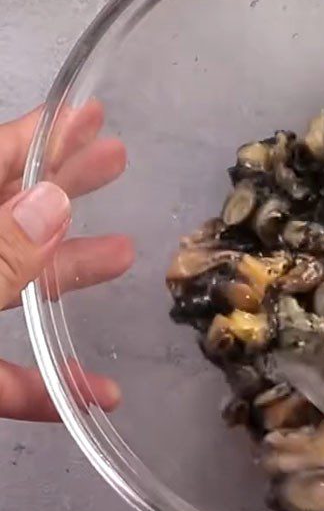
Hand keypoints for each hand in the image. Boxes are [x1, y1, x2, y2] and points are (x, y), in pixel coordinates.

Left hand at [0, 101, 132, 420]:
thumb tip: (54, 202)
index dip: (36, 138)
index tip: (87, 114)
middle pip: (7, 218)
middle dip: (62, 187)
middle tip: (117, 159)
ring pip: (9, 291)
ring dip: (65, 277)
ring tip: (124, 252)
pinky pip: (2, 377)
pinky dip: (44, 388)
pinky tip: (94, 395)